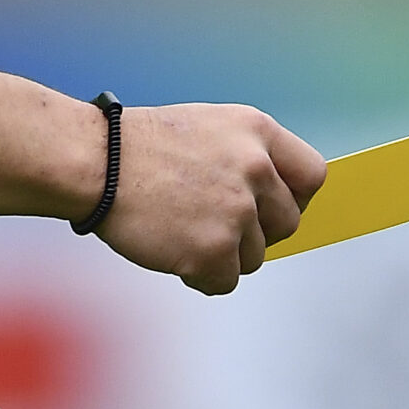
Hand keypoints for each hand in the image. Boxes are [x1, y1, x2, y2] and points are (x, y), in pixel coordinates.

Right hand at [95, 103, 325, 294]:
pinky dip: (201, 274)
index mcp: (256, 131)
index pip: (312, 176)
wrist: (95, 162)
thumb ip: (250, 158)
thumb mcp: (209, 129)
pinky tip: (171, 247)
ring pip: (255, 256)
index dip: (295, 197)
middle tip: (214, 221)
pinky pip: (226, 280)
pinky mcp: (214, 249)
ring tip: (181, 227)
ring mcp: (236, 211)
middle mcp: (255, 168)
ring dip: (223, 252)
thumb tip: (280, 206)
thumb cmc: (143, 147)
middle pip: (288, 223)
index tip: (273, 207)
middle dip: (257, 231)